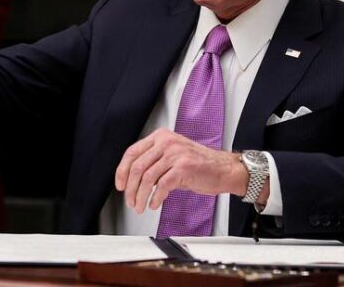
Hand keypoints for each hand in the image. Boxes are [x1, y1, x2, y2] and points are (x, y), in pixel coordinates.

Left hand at [114, 128, 246, 213]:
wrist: (223, 169)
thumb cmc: (199, 165)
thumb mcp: (173, 156)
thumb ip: (154, 162)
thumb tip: (134, 179)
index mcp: (161, 137)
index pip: (132, 153)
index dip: (122, 171)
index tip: (120, 185)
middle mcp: (167, 142)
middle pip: (137, 167)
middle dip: (131, 189)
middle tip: (130, 201)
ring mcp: (175, 154)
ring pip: (147, 178)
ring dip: (141, 196)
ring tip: (140, 206)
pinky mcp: (184, 167)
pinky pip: (162, 185)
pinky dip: (155, 198)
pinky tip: (155, 204)